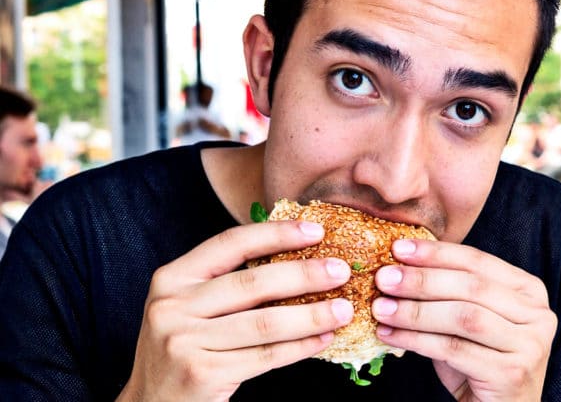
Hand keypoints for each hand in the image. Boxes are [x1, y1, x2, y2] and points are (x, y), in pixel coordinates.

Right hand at [118, 221, 353, 401]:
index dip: (276, 234)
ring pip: (265, 323)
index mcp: (172, 278)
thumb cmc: (183, 348)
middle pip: (253, 282)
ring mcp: (184, 341)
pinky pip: (265, 356)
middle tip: (341, 271)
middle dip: (305, 274)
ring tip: (344, 310)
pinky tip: (323, 340)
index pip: (231, 243)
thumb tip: (301, 258)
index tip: (316, 231)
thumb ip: (228, 283)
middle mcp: (172, 306)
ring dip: (312, 315)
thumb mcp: (190, 307)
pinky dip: (300, 347)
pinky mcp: (202, 373)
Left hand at [372, 240, 556, 401]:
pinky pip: (454, 350)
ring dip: (415, 311)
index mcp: (528, 289)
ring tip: (381, 308)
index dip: (436, 253)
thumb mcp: (465, 319)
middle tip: (384, 278)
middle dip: (421, 280)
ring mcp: (529, 344)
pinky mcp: (512, 373)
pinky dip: (416, 340)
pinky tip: (390, 335)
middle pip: (470, 287)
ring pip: (463, 317)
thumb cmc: (478, 361)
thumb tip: (396, 265)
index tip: (398, 249)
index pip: (477, 261)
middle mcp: (537, 314)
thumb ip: (446, 292)